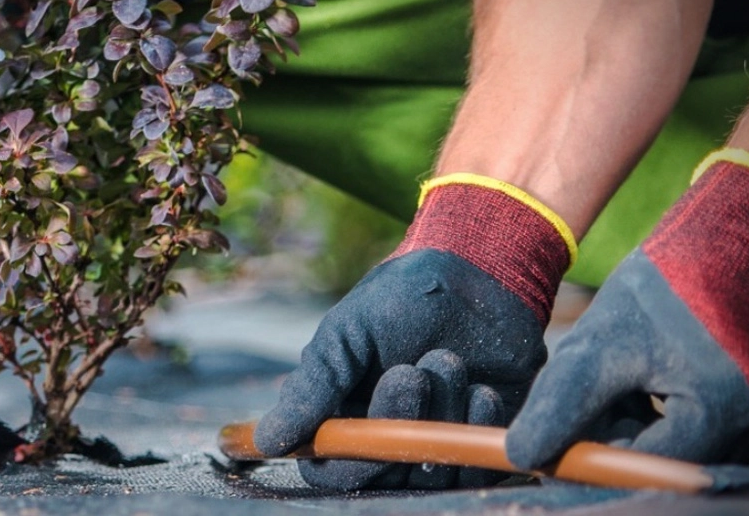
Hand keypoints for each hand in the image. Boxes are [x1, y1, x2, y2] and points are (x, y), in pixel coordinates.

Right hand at [254, 177, 574, 489]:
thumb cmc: (401, 297)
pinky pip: (476, 465)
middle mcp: (385, 435)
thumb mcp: (347, 331)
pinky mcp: (479, 441)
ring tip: (447, 359)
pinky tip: (481, 387)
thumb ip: (313, 385)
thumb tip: (268, 440)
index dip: (345, 459)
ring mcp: (433, 440)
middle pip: (382, 473)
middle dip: (397, 422)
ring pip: (429, 470)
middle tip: (410, 373)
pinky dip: (476, 424)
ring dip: (440, 414)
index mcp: (342, 411)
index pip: (329, 468)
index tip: (365, 420)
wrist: (479, 274)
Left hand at [507, 154, 748, 468]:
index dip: (593, 461)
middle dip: (613, 437)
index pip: (645, 469)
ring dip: (631, 424)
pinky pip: (689, 429)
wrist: (715, 245)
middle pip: (661, 462)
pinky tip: (638, 377)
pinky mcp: (746, 405)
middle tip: (582, 399)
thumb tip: (521, 454)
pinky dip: (653, 413)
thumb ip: (563, 404)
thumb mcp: (599, 345)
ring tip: (618, 374)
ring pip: (672, 445)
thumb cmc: (660, 286)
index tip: (552, 447)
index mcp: (721, 414)